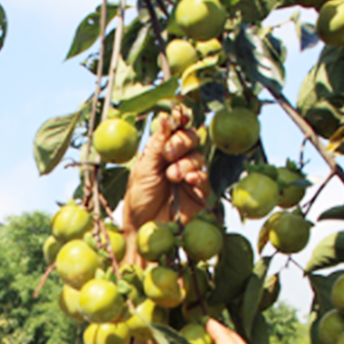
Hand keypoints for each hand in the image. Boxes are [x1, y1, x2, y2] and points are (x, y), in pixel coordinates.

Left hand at [121, 107, 210, 231]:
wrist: (144, 228)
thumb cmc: (139, 198)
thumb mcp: (144, 168)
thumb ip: (157, 145)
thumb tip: (165, 117)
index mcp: (162, 151)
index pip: (175, 129)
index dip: (180, 120)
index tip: (180, 115)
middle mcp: (178, 159)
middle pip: (191, 138)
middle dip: (182, 142)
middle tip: (169, 153)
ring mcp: (190, 175)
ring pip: (198, 157)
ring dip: (186, 164)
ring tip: (172, 176)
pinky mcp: (199, 192)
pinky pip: (205, 178)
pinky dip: (198, 177)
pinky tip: (188, 181)